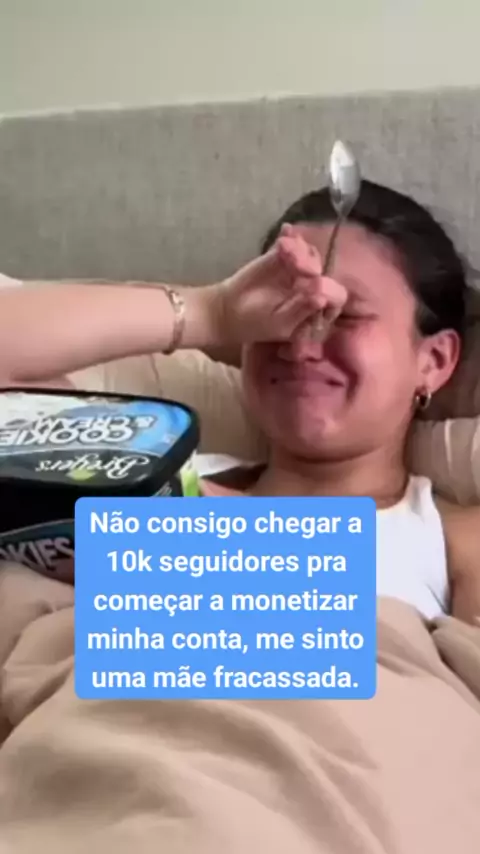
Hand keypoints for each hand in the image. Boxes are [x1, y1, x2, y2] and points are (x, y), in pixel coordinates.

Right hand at [213, 224, 346, 345]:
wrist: (231, 310)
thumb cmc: (257, 323)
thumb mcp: (280, 324)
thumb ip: (301, 310)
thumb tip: (321, 297)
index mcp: (317, 309)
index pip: (336, 297)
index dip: (329, 289)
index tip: (314, 286)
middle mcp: (313, 287)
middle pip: (323, 270)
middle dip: (310, 264)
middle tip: (292, 262)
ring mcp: (300, 270)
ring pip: (309, 254)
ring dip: (299, 250)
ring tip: (282, 248)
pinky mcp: (284, 256)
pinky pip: (292, 243)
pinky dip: (290, 237)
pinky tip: (285, 231)